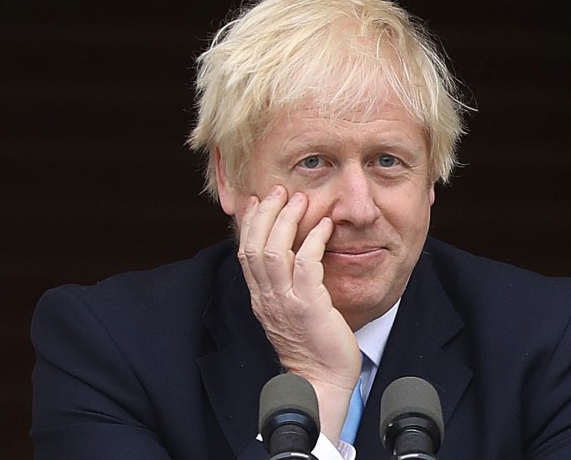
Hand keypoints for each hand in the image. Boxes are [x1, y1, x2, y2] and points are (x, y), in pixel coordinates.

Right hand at [237, 185, 360, 444]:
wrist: (322, 380)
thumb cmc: (313, 344)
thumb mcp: (290, 310)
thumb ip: (285, 284)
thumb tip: (291, 254)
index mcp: (261, 298)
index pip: (245, 252)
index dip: (250, 223)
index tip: (258, 199)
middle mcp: (267, 298)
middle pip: (255, 247)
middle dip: (265, 214)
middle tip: (279, 190)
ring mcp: (285, 303)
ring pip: (275, 252)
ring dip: (286, 222)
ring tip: (300, 200)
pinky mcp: (309, 307)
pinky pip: (306, 267)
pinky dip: (313, 241)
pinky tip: (325, 226)